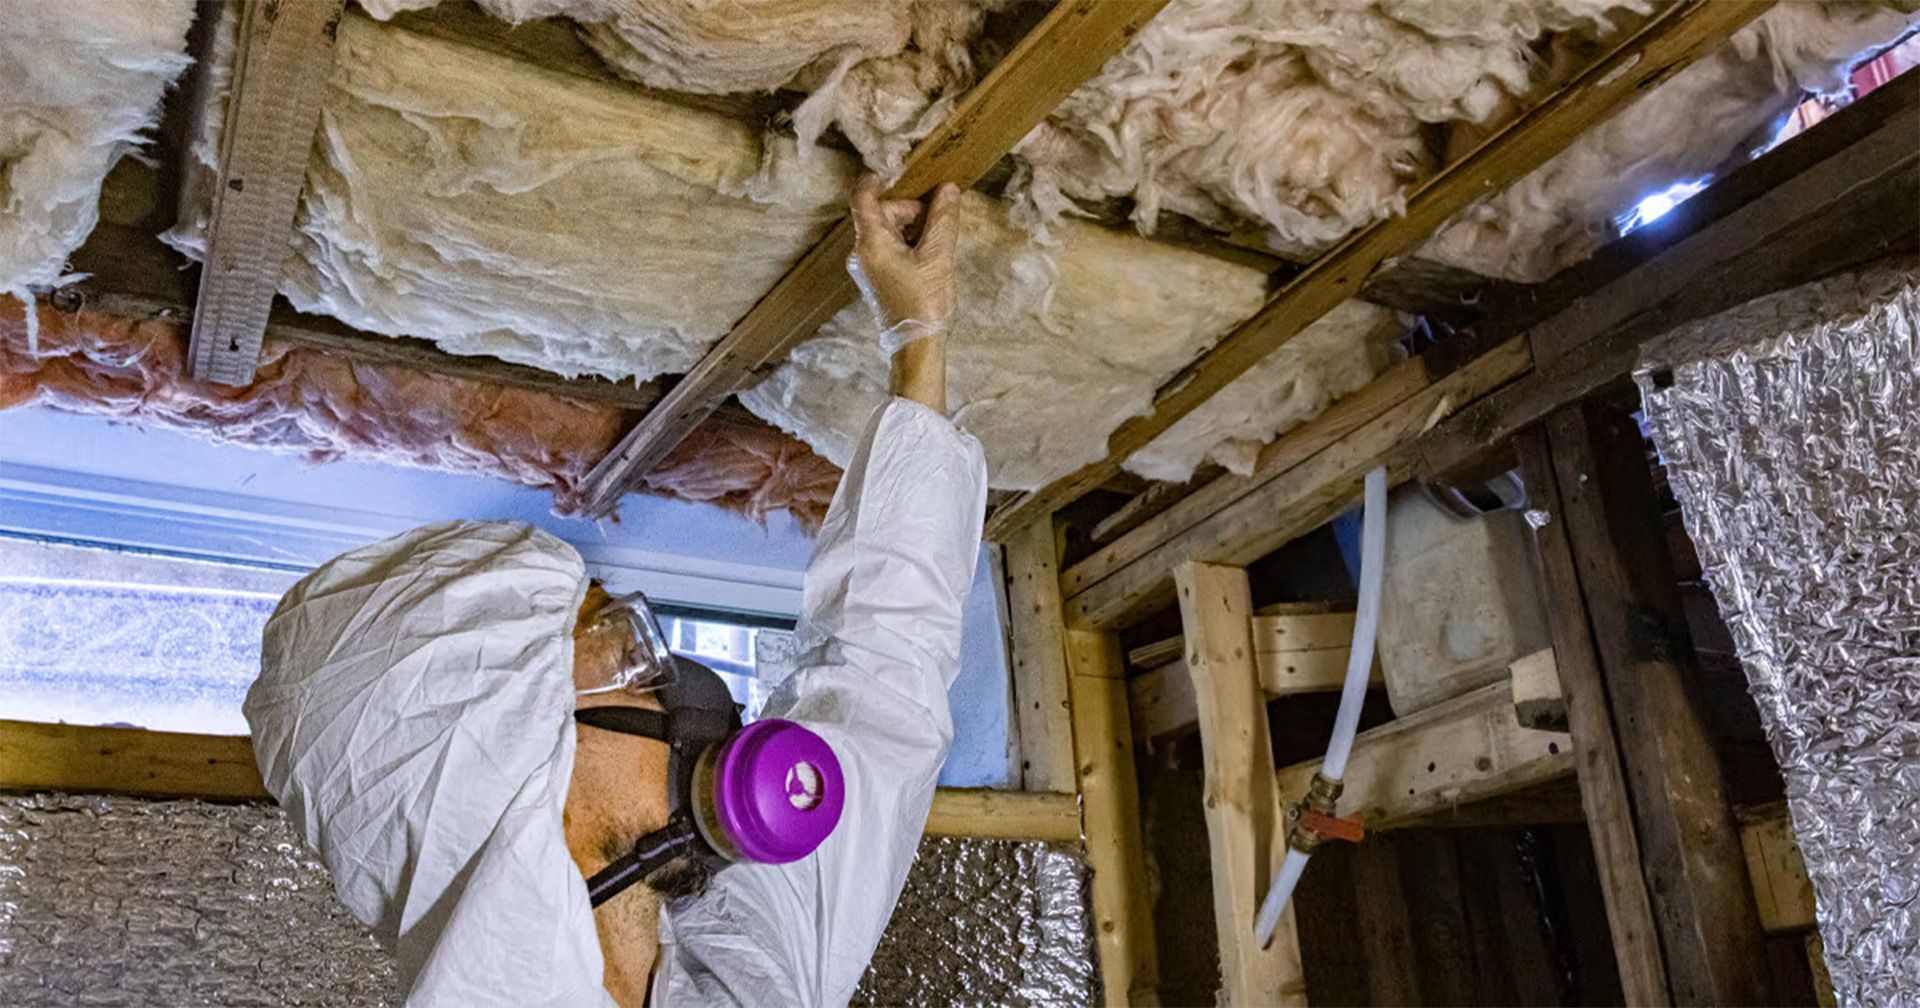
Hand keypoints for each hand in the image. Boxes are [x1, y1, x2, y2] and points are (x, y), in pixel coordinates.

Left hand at [847, 174, 960, 351]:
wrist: (916, 345)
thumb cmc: (924, 301)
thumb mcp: (938, 256)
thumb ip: (942, 218)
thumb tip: (948, 189)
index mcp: (871, 242)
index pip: (862, 196)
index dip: (875, 178)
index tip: (895, 169)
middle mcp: (860, 252)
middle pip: (881, 213)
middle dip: (910, 210)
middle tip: (937, 221)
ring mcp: (865, 266)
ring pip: (886, 231)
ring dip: (911, 229)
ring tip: (935, 244)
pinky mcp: (874, 278)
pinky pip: (887, 248)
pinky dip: (906, 244)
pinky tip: (927, 257)